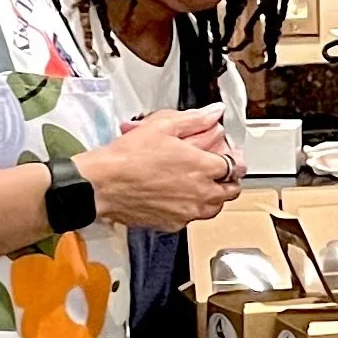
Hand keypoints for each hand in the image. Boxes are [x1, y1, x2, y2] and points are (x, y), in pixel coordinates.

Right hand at [77, 111, 241, 232]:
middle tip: (219, 171)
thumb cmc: (128, 157)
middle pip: (231, 191)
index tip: (231, 158)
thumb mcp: (163, 126)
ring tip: (200, 185)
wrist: (101, 185)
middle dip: (228, 181)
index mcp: (203, 167)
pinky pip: (191, 219)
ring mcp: (187, 212)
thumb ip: (195, 119)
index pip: (236, 168)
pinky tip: (178, 197)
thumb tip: (215, 112)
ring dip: (213, 197)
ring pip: (214, 208)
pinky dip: (190, 209)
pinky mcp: (172, 225)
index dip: (235, 161)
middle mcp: (200, 193)